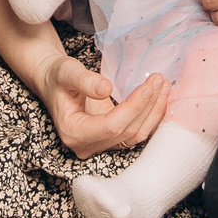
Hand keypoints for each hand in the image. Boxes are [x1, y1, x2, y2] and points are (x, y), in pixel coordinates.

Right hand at [37, 52, 168, 158]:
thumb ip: (84, 80)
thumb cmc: (58, 76)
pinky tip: (159, 97)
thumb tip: (106, 88)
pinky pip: (135, 132)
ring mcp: (100, 145)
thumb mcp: (66, 72)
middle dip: (147, 106)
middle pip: (126, 132)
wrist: (54, 82)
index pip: (111, 126)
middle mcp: (87, 145)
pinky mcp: (110, 139)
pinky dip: (150, 115)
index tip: (148, 86)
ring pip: (135, 135)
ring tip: (163, 85)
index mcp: (73, 132)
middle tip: (159, 79)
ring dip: (153, 111)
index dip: (133, 108)